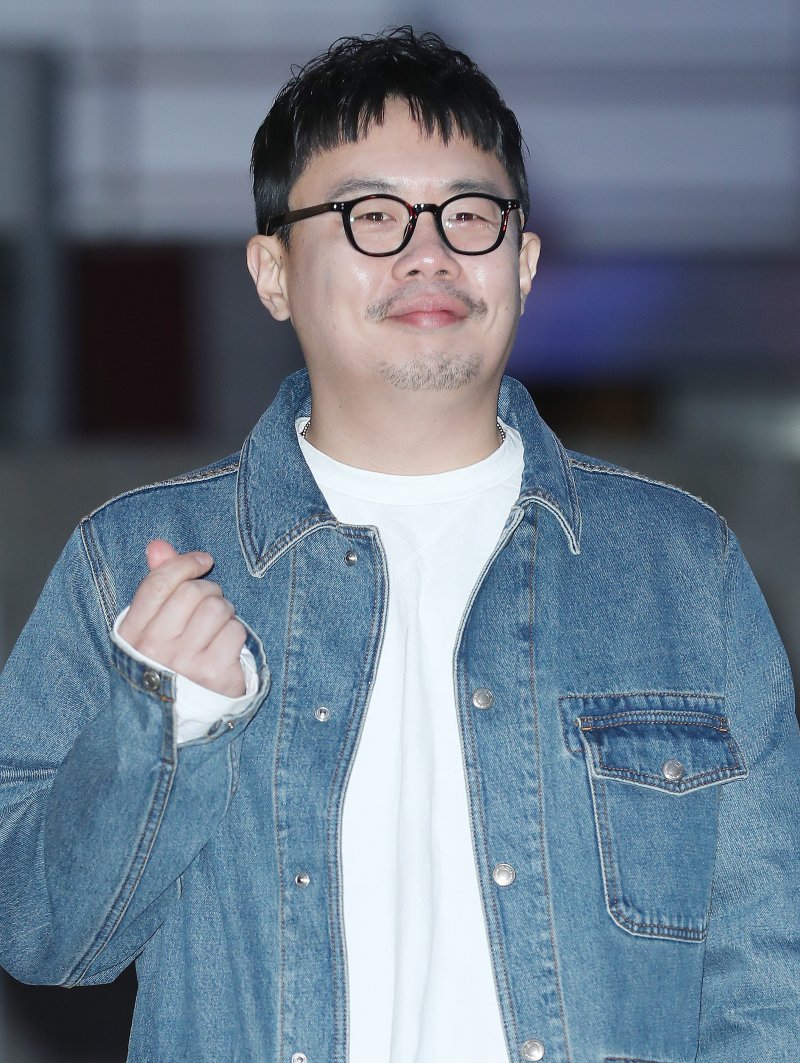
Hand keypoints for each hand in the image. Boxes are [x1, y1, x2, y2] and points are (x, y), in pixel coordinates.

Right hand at [118, 540, 246, 696]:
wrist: (177, 718)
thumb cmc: (166, 662)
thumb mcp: (150, 627)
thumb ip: (156, 583)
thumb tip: (158, 545)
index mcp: (132, 634)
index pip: (160, 583)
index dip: (185, 564)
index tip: (202, 561)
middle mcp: (155, 649)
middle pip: (193, 592)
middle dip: (209, 591)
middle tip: (209, 606)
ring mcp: (186, 663)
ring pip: (218, 609)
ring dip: (224, 612)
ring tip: (216, 627)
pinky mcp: (215, 674)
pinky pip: (236, 632)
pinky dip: (236, 634)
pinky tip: (225, 648)